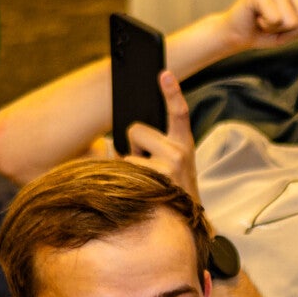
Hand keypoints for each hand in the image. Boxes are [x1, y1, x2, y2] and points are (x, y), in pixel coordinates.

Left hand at [122, 73, 199, 199]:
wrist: (183, 223)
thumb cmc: (171, 189)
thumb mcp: (171, 163)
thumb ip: (152, 145)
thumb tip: (114, 143)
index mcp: (184, 144)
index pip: (179, 113)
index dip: (172, 92)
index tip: (164, 73)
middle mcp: (180, 153)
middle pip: (136, 130)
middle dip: (133, 146)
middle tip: (149, 166)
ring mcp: (168, 167)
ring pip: (127, 153)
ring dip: (130, 166)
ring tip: (148, 182)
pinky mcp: (156, 181)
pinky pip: (125, 170)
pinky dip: (126, 180)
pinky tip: (143, 191)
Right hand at [223, 0, 297, 49]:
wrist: (242, 34)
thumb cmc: (273, 28)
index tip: (292, 22)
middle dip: (293, 28)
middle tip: (278, 22)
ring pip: (291, 19)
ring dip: (278, 27)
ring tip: (267, 19)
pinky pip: (275, 19)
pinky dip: (267, 26)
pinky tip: (258, 18)